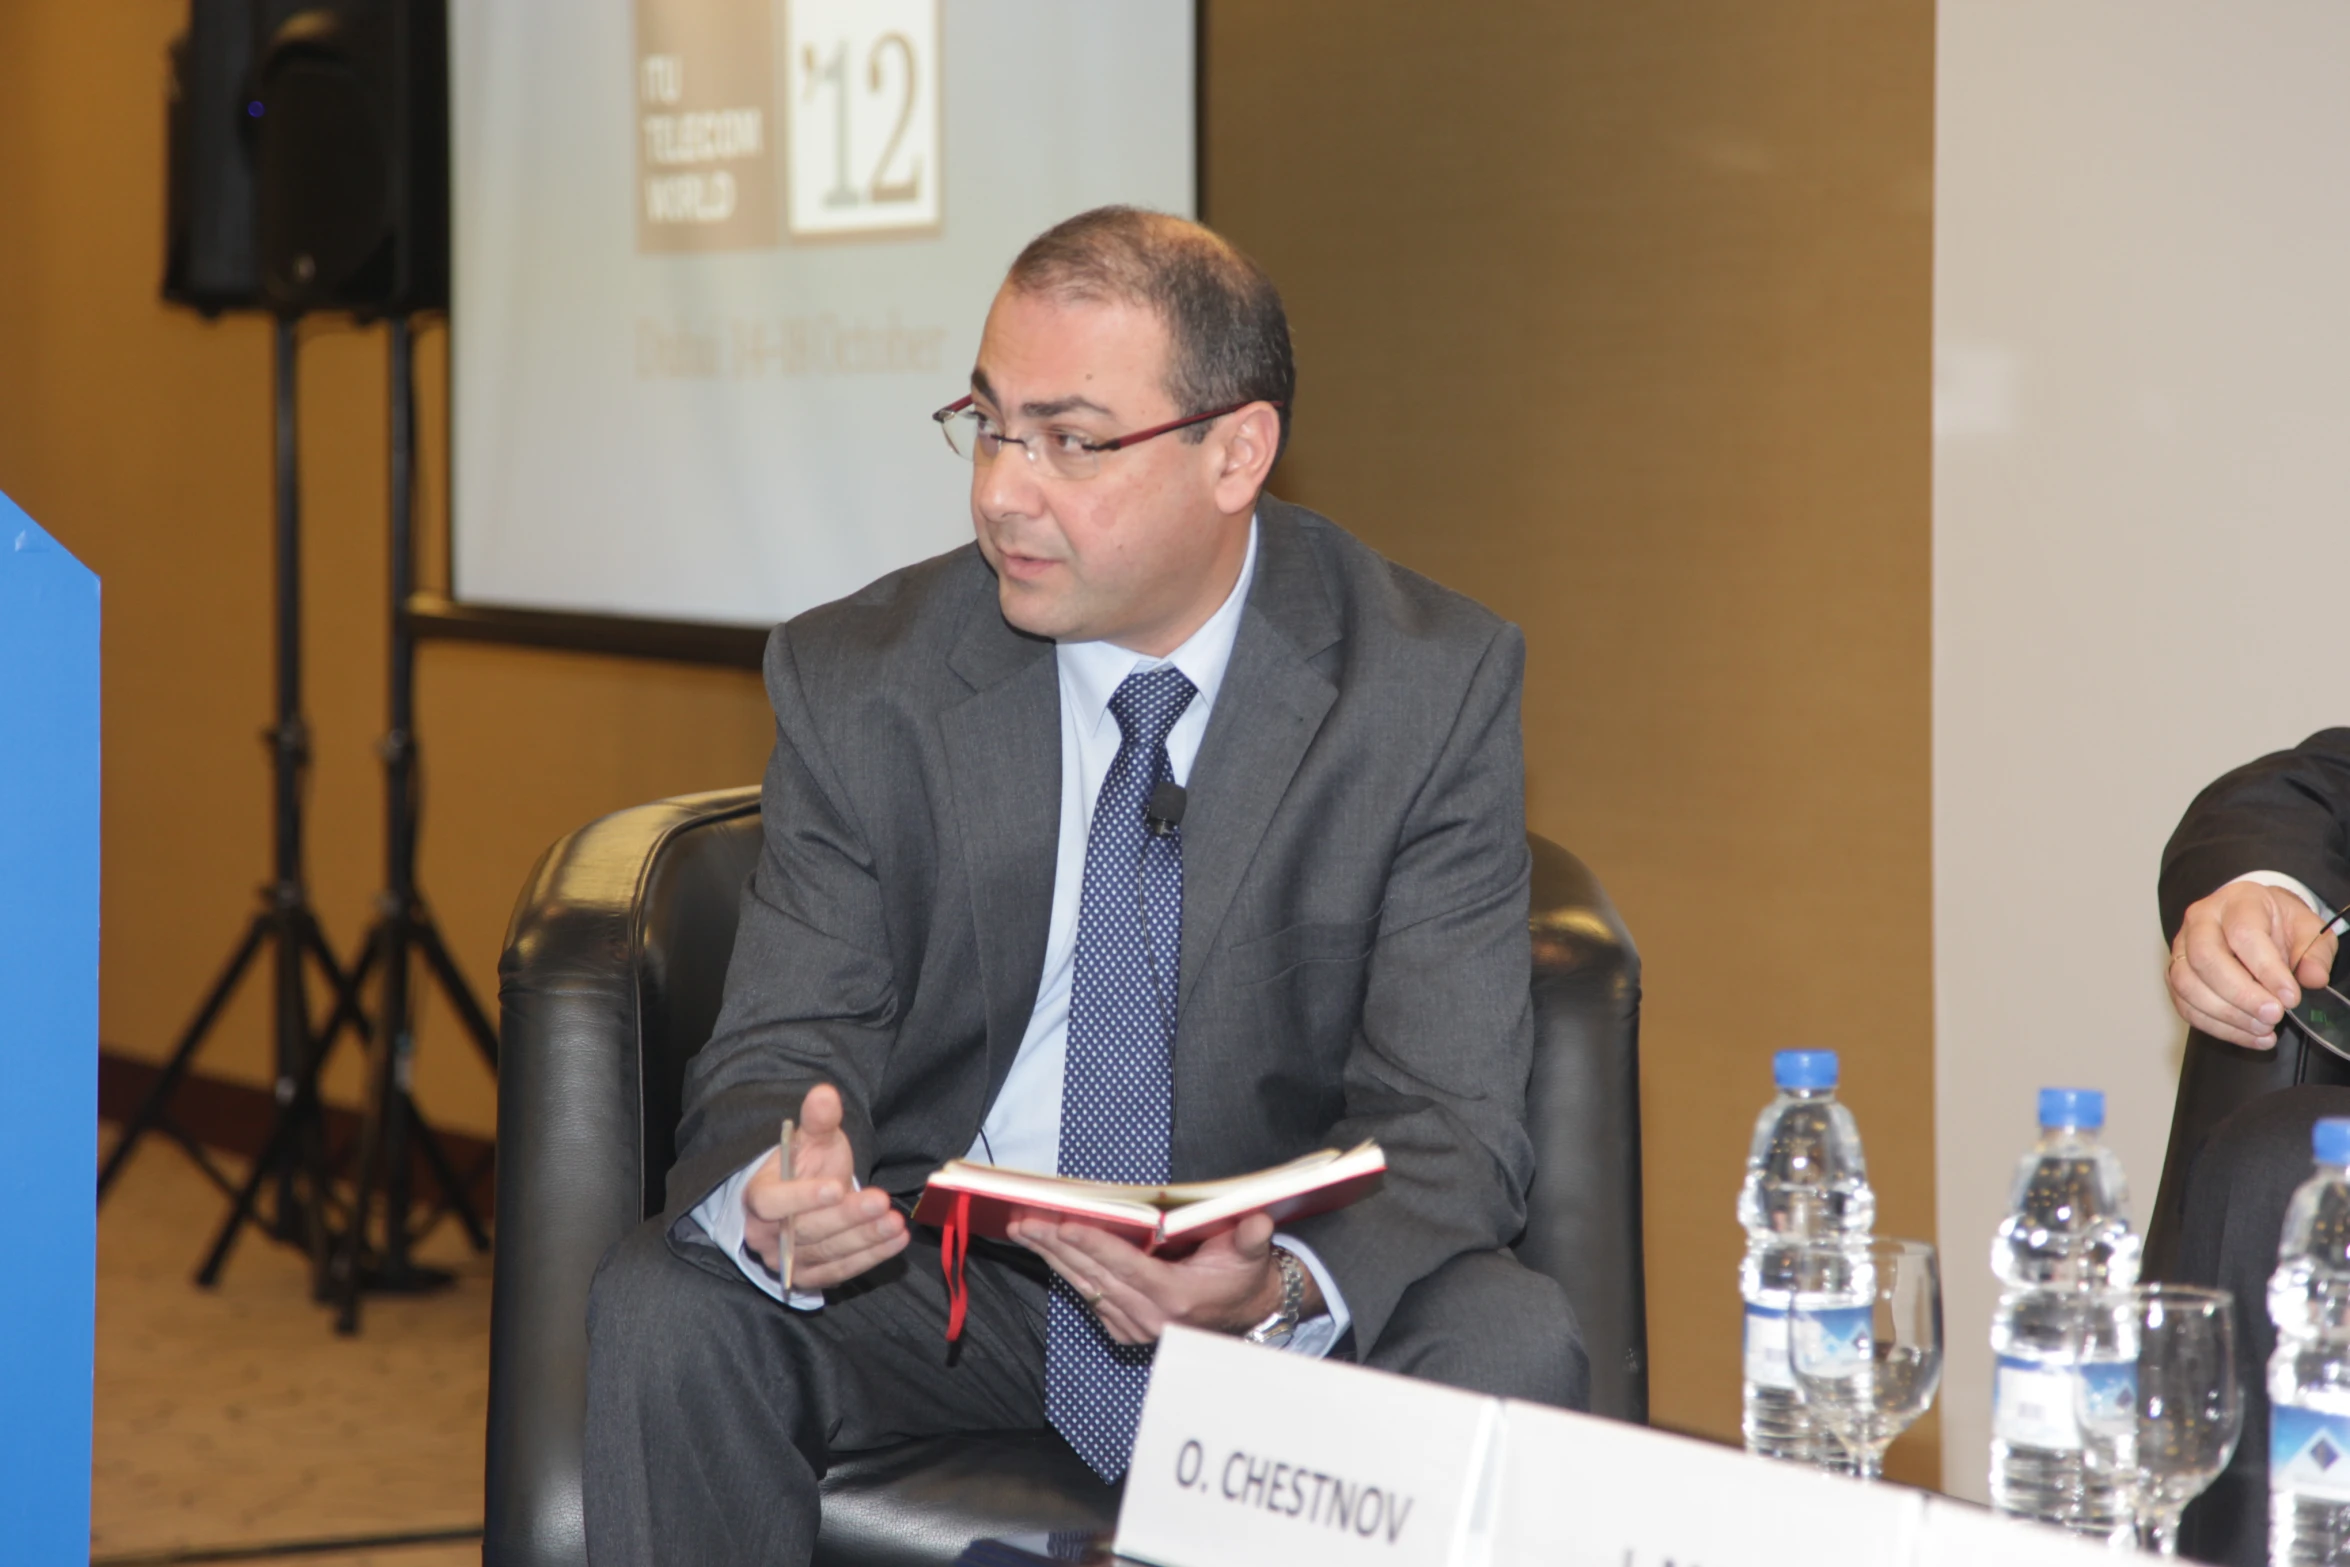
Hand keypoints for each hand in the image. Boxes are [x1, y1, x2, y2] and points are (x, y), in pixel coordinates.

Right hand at [742, 1083, 907, 1288]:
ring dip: (864, 1238)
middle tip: (880, 1201)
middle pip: (805, 1231)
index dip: (802, 1198)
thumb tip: (825, 1094)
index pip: (771, 1203)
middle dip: (846, 1217)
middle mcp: (766, 1235)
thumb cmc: (806, 1166)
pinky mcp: (810, 1278)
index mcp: (757, 1197)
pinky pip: (840, 1271)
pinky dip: (871, 1256)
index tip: (836, 1186)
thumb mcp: (812, 1139)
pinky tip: (896, 1240)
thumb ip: (818, 1120)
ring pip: (826, 1252)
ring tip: (895, 1221)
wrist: (805, 1198)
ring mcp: (787, 1261)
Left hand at [1008, 1212, 1323, 1345]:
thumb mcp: (1252, 1254)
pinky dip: (1070, 1275)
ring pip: (1087, 1288)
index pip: (1126, 1266)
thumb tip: (1258, 1220)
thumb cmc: (1244, 1277)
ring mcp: (1137, 1328)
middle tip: (1026, 1221)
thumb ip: (1251, 1237)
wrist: (1248, 1315)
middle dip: (1057, 1247)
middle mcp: (1152, 1317)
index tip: (1064, 1225)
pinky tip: (1050, 1254)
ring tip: (1026, 1232)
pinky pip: (1092, 1300)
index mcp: (1176, 1297)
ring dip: (1054, 1259)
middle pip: (1095, 1276)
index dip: (1094, 1244)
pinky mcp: (1129, 1332)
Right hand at [2169, 881, 2338, 1049]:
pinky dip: (2216, 1027)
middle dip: (2241, 995)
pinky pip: (2184, 1005)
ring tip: (2263, 1029)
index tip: (2291, 997)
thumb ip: (2314, 952)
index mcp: (2236, 902)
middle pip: (2206, 958)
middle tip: (2273, 1015)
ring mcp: (2181, 948)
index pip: (2243, 934)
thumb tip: (2313, 978)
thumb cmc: (2277, 925)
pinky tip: (2248, 1035)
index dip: (2266, 969)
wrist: (2252, 921)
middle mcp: (2200, 921)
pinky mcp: (2175, 974)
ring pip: (2187, 984)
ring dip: (2226, 1014)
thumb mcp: (2308, 930)